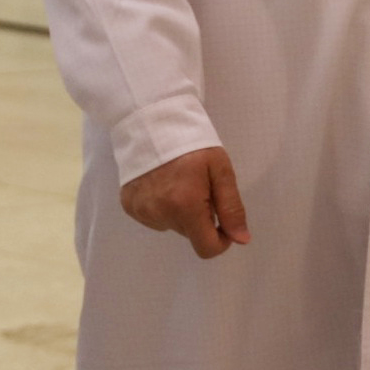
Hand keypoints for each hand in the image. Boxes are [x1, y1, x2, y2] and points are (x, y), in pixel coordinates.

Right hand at [119, 147, 250, 259]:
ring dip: (179, 212)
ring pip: (171, 225)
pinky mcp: (129, 205)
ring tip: (177, 182)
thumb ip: (231, 207)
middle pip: (189, 234)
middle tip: (197, 187)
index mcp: (185, 206)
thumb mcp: (220, 170)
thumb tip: (241, 240)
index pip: (207, 248)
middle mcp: (160, 214)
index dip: (221, 240)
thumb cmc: (192, 143)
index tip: (222, 219)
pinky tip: (160, 184)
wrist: (150, 121)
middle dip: (199, 217)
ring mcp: (141, 211)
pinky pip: (153, 218)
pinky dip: (161, 207)